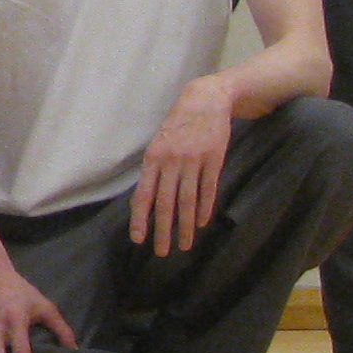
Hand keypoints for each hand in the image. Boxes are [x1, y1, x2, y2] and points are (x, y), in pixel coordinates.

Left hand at [131, 76, 237, 256]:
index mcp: (153, 158)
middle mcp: (171, 161)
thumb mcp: (159, 143)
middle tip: (161, 253)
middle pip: (166, 203)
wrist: (205, 100)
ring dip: (184, 226)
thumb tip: (146, 200)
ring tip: (184, 245)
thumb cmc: (178, 125)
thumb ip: (154, 170)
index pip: (144, 195)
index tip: (138, 239)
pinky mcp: (214, 159)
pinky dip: (203, 209)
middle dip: (163, 230)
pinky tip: (200, 224)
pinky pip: (208, 189)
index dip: (140, 219)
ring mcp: (193, 161)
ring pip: (187, 201)